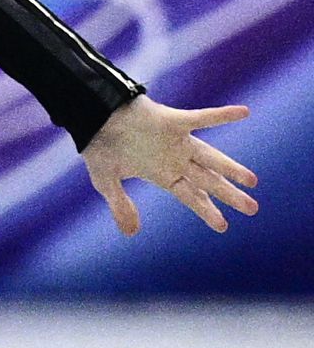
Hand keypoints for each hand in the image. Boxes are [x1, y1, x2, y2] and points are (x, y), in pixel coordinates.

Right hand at [83, 98, 256, 234]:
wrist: (93, 117)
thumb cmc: (100, 148)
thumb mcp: (106, 182)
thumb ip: (120, 206)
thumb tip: (131, 234)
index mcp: (162, 175)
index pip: (190, 196)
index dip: (206, 210)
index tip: (223, 226)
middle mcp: (175, 160)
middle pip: (208, 181)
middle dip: (229, 195)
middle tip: (252, 209)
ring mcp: (177, 141)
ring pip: (211, 158)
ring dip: (231, 169)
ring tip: (252, 181)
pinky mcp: (174, 121)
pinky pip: (202, 118)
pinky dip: (222, 116)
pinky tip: (243, 113)